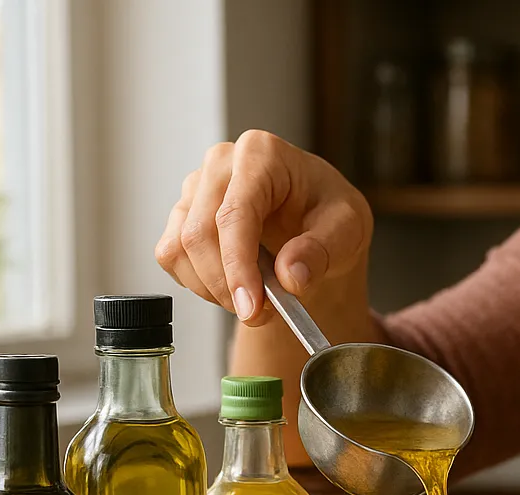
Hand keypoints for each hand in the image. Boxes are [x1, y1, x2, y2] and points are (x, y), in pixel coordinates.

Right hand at [155, 130, 372, 327]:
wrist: (316, 215)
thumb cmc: (329, 211)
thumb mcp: (348, 228)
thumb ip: (322, 251)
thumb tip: (291, 277)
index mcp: (261, 154)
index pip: (235, 214)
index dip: (238, 265)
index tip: (251, 307)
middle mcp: (220, 163)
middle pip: (199, 234)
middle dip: (226, 285)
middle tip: (260, 315)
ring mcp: (195, 187)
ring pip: (180, 248)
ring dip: (213, 288)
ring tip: (255, 300)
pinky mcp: (182, 213)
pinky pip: (171, 256)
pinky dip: (198, 283)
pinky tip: (232, 286)